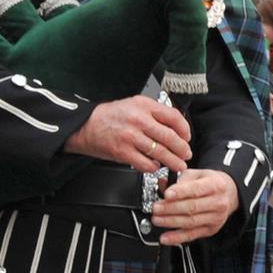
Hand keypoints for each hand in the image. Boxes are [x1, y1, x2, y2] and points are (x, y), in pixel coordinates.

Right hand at [64, 96, 191, 172]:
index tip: (187, 137)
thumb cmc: (110, 117)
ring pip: (161, 152)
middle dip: (182, 149)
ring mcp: (131, 137)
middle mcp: (138, 120)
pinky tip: (155, 166)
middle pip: (170, 137)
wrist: (85, 125)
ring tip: (178, 165)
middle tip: (186, 154)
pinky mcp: (123, 152)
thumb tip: (175, 127)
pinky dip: (154, 167)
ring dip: (173, 161)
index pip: (174, 117)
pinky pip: (146, 164)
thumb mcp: (133, 105)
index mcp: (144, 105)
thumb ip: (154, 114)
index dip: (185, 130)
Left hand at [152, 168, 235, 243]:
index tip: (166, 194)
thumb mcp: (197, 174)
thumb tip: (163, 185)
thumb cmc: (210, 183)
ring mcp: (215, 218)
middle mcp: (218, 202)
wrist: (228, 194)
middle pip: (192, 207)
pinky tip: (166, 237)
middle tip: (156, 208)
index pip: (196, 189)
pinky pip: (192, 235)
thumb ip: (180, 179)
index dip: (180, 192)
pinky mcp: (210, 230)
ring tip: (157, 219)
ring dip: (171, 222)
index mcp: (216, 185)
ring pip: (190, 222)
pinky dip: (177, 237)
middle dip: (171, 208)